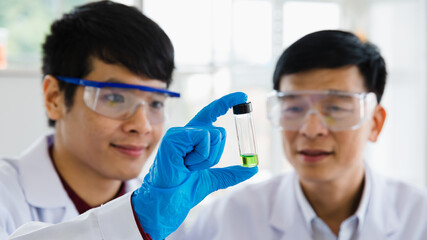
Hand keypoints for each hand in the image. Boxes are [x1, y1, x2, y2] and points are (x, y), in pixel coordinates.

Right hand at [132, 92, 258, 239]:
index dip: (227, 102)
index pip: (213, 113)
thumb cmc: (184, 188)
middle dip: (216, 155)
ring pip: (214, 136)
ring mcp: (180, 133)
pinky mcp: (175, 137)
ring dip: (207, 158)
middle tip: (196, 168)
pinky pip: (202, 139)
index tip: (243, 96)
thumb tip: (252, 168)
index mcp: (195, 138)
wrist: (169, 201)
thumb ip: (232, 173)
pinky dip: (200, 156)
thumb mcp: (214, 178)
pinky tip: (185, 164)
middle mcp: (188, 132)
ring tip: (189, 167)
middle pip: (220, 132)